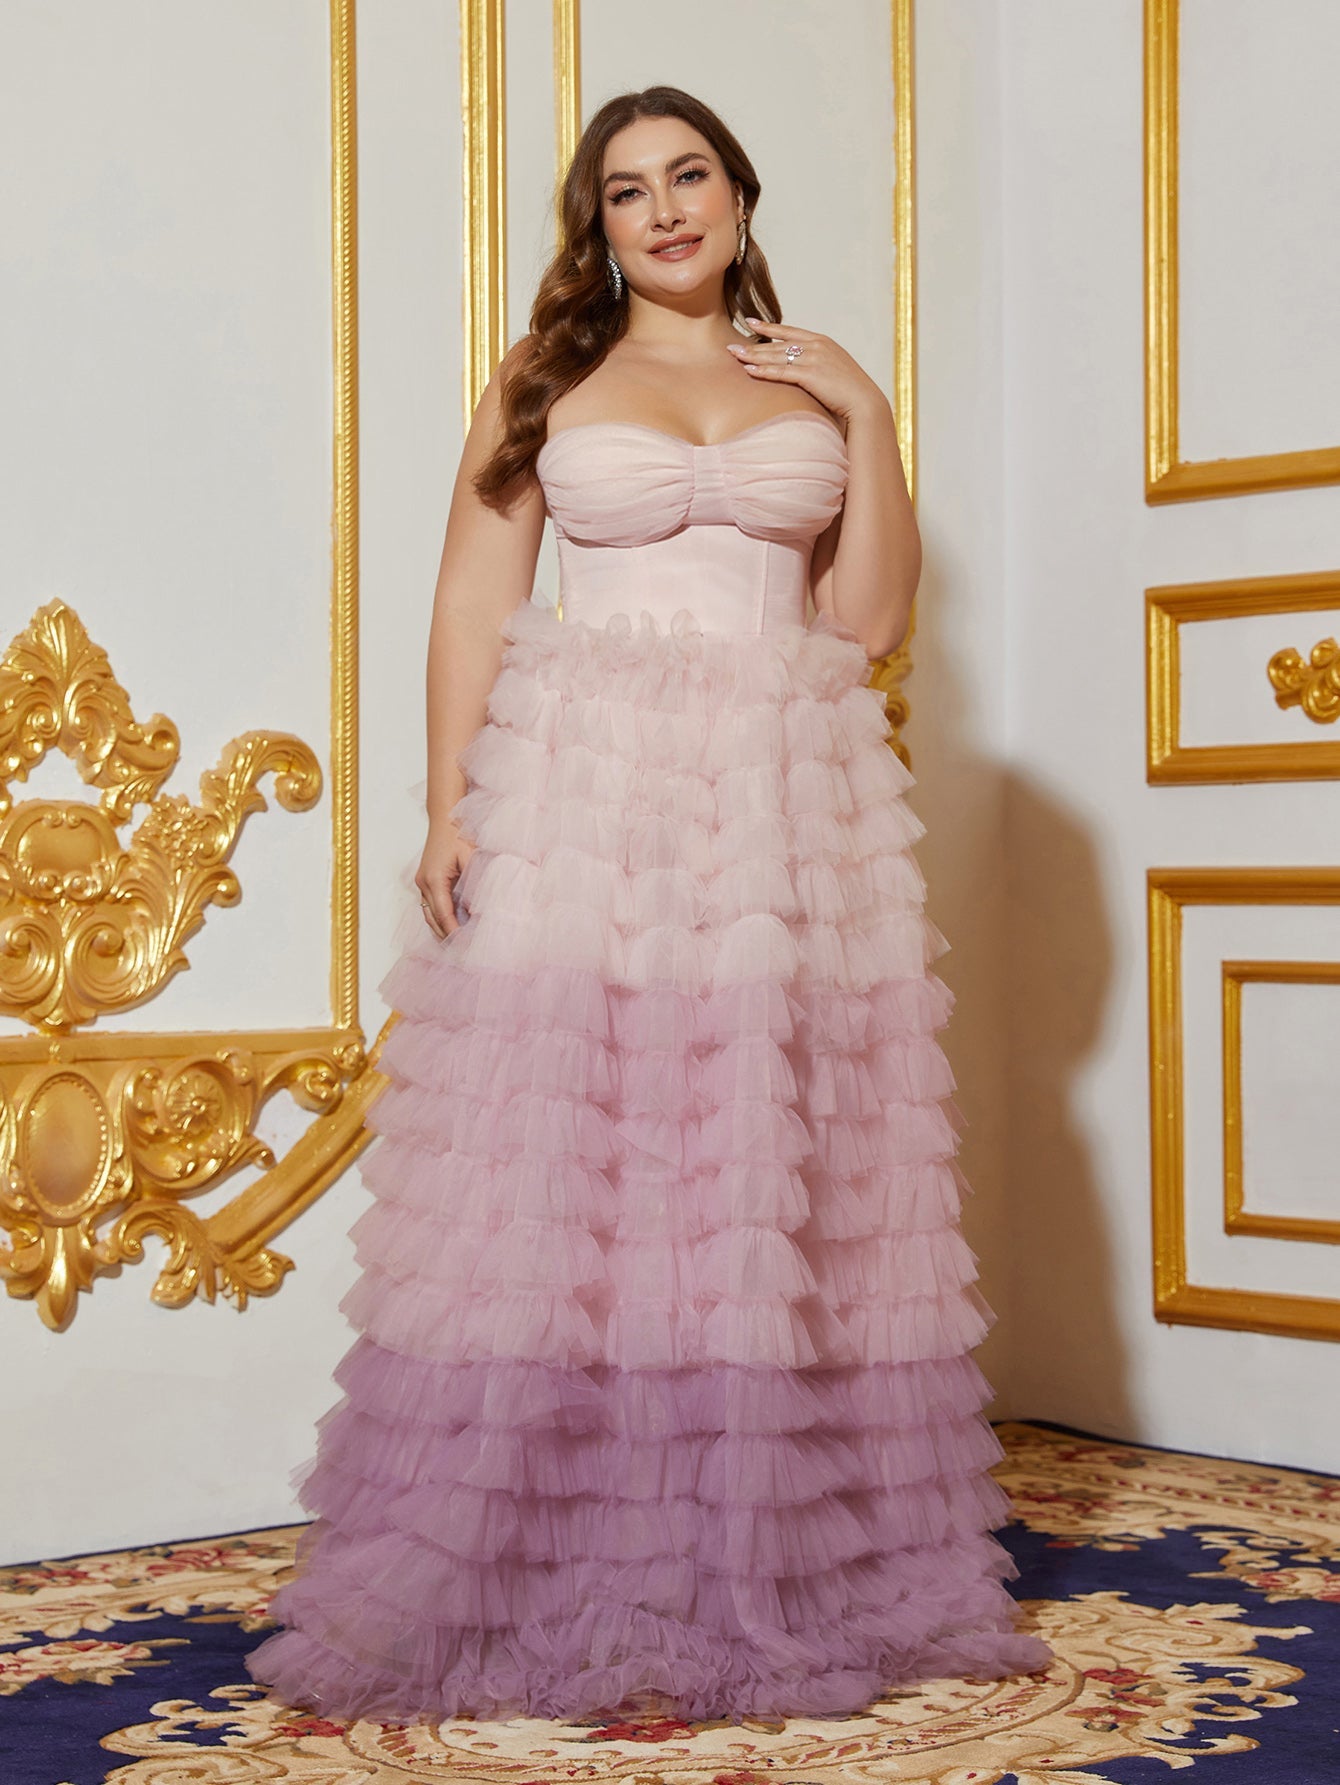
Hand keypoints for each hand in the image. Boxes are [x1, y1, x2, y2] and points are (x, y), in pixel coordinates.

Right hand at [416, 821, 474, 939]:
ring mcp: (421, 882)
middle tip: (461, 950)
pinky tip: (451, 925)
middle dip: (445, 935)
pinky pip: (430, 904)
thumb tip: (478, 909)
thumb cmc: (459, 834)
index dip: (452, 931)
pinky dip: (439, 916)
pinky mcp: (424, 879)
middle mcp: (423, 883)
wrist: (445, 817)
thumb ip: (474, 884)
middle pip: (432, 919)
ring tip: (456, 943)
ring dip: (441, 928)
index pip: (443, 914)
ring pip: (428, 914)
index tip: (463, 945)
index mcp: (434, 879)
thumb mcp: (471, 859)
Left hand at [727, 318, 886, 423]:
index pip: (790, 332)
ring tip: (734, 356)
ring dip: (753, 356)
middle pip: (778, 344)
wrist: (865, 402)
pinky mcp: (811, 374)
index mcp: (822, 342)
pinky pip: (781, 371)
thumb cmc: (850, 392)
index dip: (769, 328)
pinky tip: (749, 370)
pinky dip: (764, 371)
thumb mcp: (834, 371)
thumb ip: (818, 366)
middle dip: (753, 344)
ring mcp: (813, 359)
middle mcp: (816, 346)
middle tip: (732, 345)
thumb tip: (804, 372)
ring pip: (776, 356)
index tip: (751, 323)